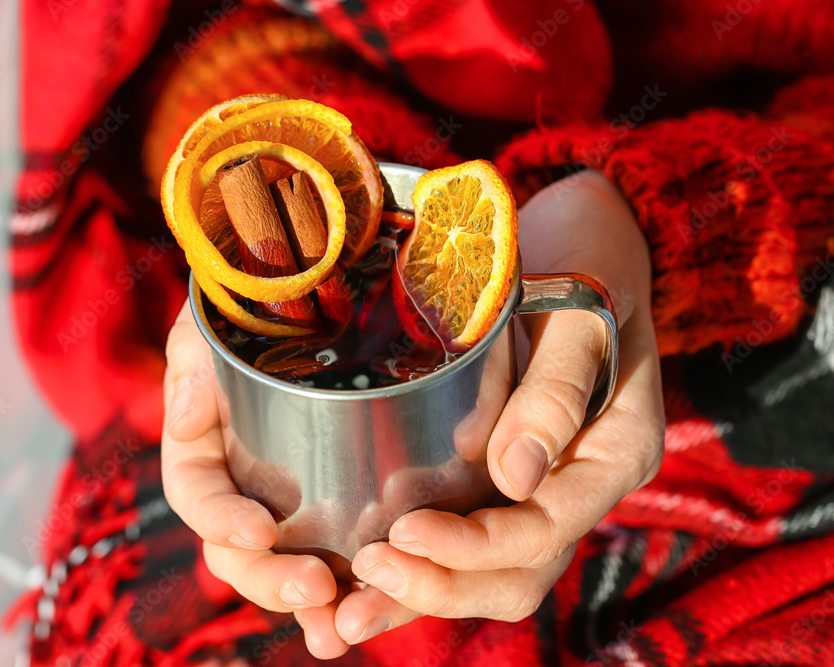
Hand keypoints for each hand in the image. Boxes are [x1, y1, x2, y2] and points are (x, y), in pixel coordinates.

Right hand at [161, 302, 347, 653]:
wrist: (336, 286)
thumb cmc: (265, 302)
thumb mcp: (219, 315)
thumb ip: (193, 356)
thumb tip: (182, 417)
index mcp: (208, 447)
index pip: (199, 495)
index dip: (220, 520)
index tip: (258, 528)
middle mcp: (246, 484)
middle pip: (242, 551)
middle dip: (270, 579)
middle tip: (314, 589)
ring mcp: (295, 502)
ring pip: (291, 567)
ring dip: (311, 606)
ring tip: (341, 626)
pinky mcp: (346, 506)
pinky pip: (344, 557)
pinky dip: (355, 591)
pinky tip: (374, 613)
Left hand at [319, 171, 664, 653]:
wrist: (583, 236)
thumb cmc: (583, 259)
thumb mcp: (578, 308)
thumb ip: (556, 390)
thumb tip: (515, 477)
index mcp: (611, 452)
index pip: (543, 529)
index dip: (472, 548)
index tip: (403, 536)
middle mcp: (577, 482)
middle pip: (516, 571)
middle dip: (438, 590)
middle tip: (360, 585)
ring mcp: (542, 482)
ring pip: (487, 569)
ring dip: (419, 596)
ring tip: (342, 614)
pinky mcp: (502, 471)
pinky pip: (466, 535)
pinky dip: (418, 564)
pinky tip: (359, 573)